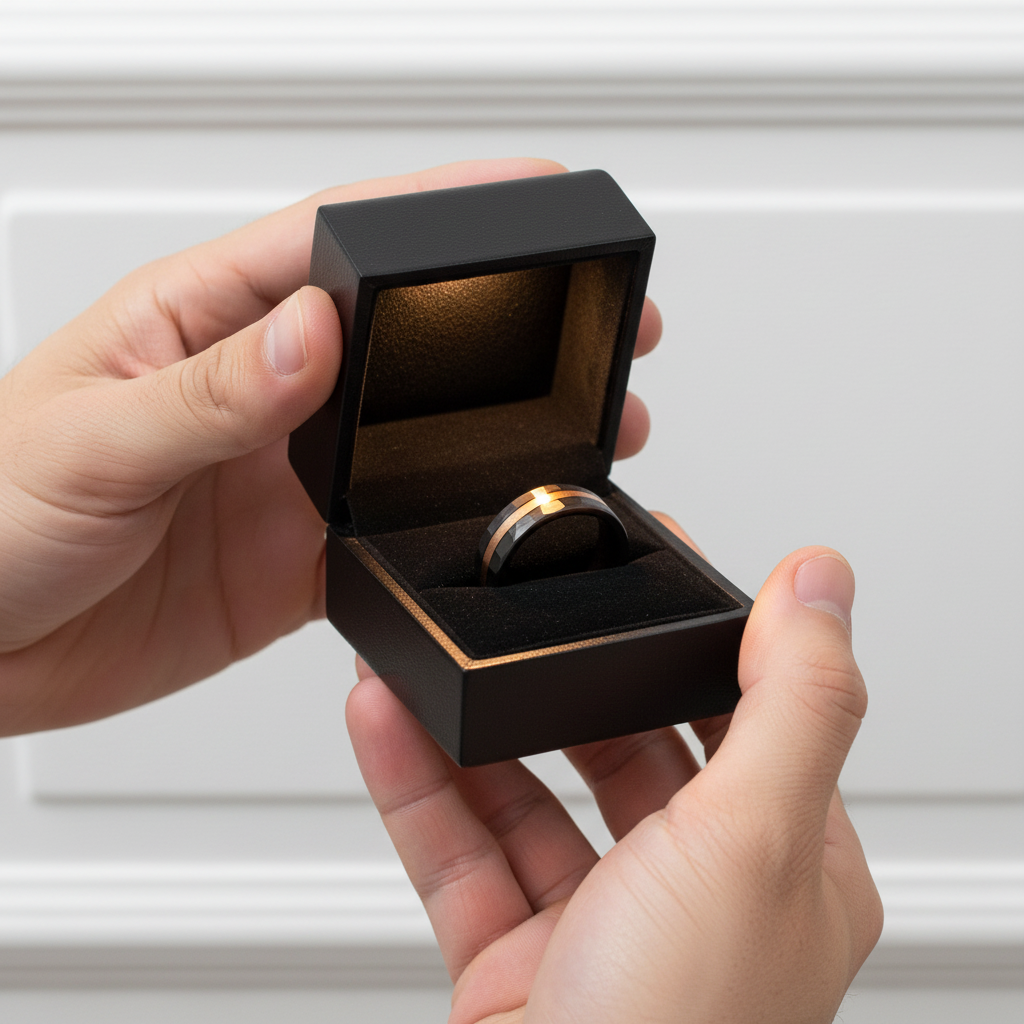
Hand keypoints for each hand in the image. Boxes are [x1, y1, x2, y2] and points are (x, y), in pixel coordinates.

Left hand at [0, 158, 659, 735]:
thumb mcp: (84, 440)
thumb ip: (210, 393)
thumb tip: (315, 334)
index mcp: (203, 324)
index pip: (336, 246)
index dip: (438, 216)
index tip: (528, 197)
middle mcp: (261, 395)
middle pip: (404, 343)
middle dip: (503, 330)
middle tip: (586, 327)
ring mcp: (286, 479)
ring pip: (415, 443)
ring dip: (493, 439)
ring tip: (573, 436)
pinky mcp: (294, 559)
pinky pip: (390, 541)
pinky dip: (443, 539)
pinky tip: (483, 534)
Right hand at [346, 538, 882, 1023]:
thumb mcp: (754, 842)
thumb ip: (791, 700)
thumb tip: (822, 580)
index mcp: (783, 865)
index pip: (743, 714)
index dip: (690, 638)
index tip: (640, 569)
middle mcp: (697, 898)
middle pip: (621, 749)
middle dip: (559, 681)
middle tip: (514, 613)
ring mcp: (601, 933)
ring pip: (525, 798)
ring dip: (465, 728)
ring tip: (417, 664)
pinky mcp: (516, 968)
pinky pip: (459, 855)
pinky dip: (418, 788)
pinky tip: (386, 725)